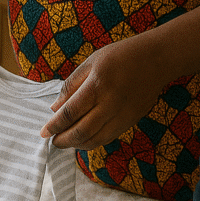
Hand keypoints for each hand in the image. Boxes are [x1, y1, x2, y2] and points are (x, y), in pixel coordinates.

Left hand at [41, 34, 169, 149]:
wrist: (156, 59)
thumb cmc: (120, 56)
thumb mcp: (91, 62)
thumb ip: (71, 85)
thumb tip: (55, 108)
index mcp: (97, 85)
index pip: (70, 113)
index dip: (54, 126)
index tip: (44, 132)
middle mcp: (110, 103)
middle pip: (82, 131)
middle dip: (64, 140)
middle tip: (53, 141)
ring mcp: (122, 114)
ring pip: (96, 140)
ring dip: (78, 144)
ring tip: (67, 141)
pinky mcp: (131, 120)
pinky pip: (108, 137)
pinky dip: (93, 142)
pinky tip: (84, 138)